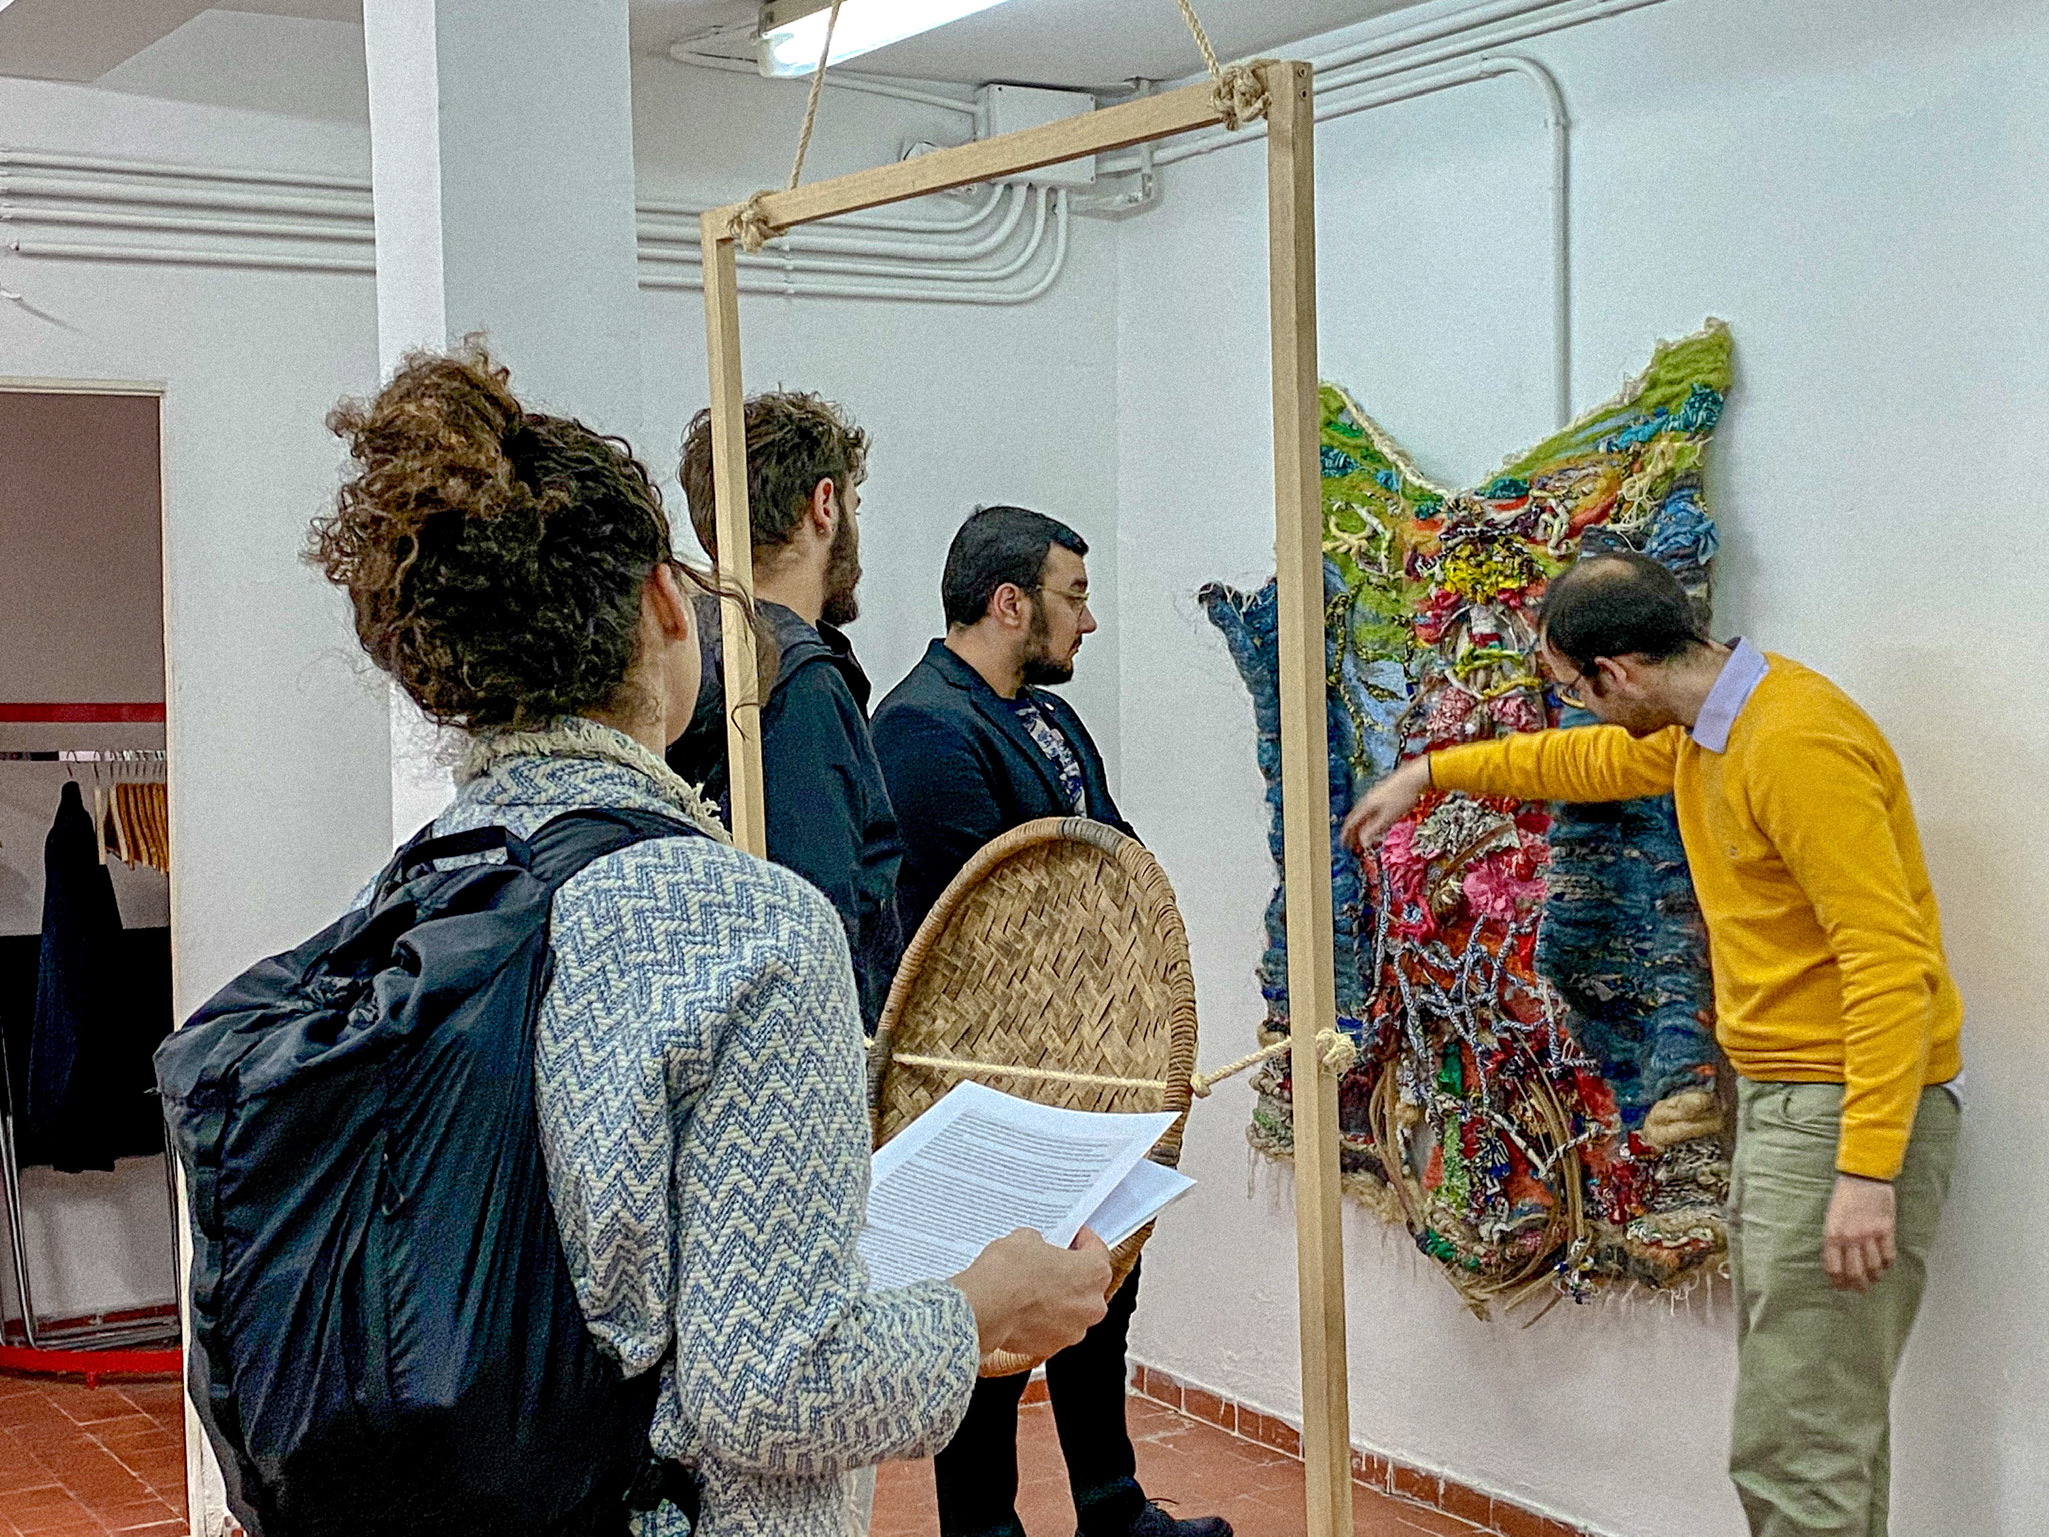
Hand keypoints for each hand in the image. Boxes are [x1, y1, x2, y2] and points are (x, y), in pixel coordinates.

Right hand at [951, 1227, 1111, 1361]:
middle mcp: (1091, 1306)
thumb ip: (1039, 1243)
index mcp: (1094, 1273)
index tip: (1073, 1237)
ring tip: (1032, 1288)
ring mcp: (1073, 1331)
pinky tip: (1022, 1309)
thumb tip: (1035, 1248)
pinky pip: (1052, 1329)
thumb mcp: (1024, 1239)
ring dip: (1057, 1300)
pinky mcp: (1051, 1348)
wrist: (984, 1309)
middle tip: (1050, 1263)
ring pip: (1071, 1311)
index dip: (1083, 1240)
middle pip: (1088, 1285)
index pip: (1098, 1251)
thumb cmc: (1008, 1273)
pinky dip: (1042, 1320)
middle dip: (1071, 1274)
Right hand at [1339, 757, 1433, 856]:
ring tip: (1363, 834)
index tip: (1343, 844)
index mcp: (1366, 805)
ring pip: (1363, 813)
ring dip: (1360, 825)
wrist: (1413, 777)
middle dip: (1352, 831)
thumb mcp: (1388, 817)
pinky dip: (1369, 818)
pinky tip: (1376, 821)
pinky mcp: (1383, 793)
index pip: (1350, 822)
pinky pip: (1370, 808)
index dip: (1346, 834)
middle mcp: (1367, 799)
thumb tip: (1364, 842)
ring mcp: (1375, 795)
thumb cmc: (1402, 794)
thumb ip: (1375, 829)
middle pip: (1355, 817)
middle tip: (1351, 842)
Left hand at [1822, 1175, 1896, 1291]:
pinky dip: (1887, 1264)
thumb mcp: (1831, 1217)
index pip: (1833, 1267)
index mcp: (1832, 1234)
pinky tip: (1885, 1265)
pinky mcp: (1886, 1230)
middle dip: (1857, 1285)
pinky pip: (1889, 1255)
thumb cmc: (1844, 1196)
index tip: (1841, 1287)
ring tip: (1873, 1279)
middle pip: (1855, 1272)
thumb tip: (1838, 1260)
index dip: (1838, 1281)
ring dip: (1874, 1277)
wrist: (1863, 1176)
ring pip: (1874, 1267)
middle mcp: (1850, 1238)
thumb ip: (1835, 1239)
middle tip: (1860, 1289)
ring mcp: (1869, 1234)